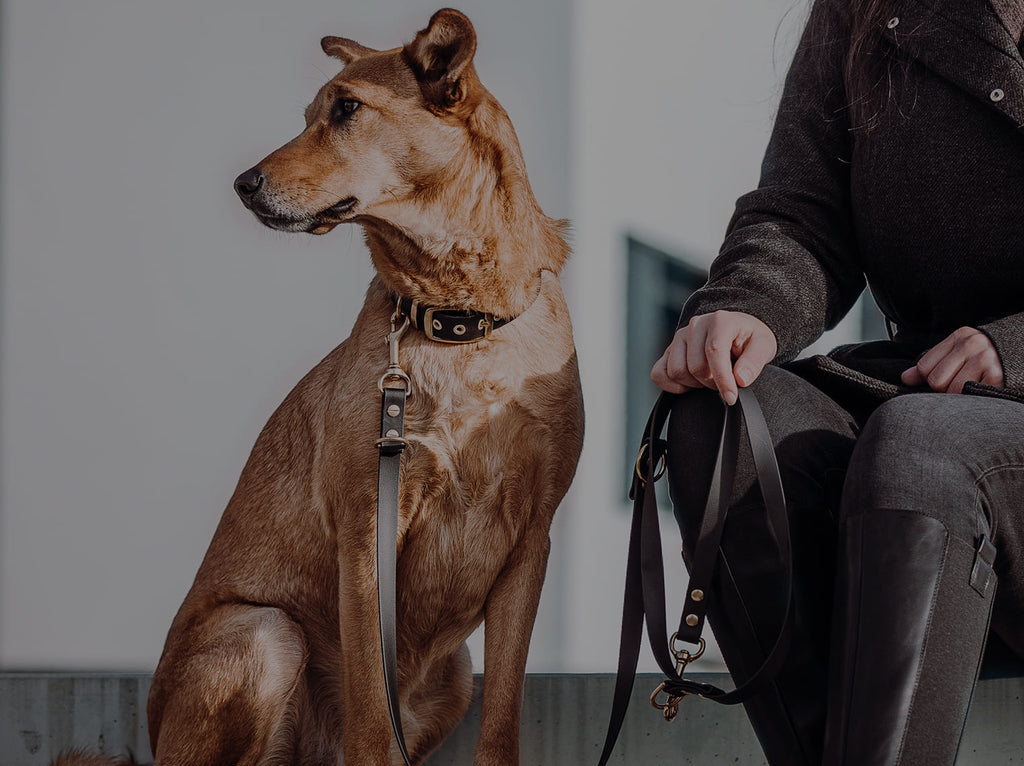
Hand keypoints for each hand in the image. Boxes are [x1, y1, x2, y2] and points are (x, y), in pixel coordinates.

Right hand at [650, 310, 777, 403]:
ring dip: (694, 384)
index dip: (722, 379)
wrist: (738, 330)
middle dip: (711, 383)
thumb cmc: (750, 339)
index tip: (731, 398)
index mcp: (719, 321)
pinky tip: (691, 384)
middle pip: (695, 367)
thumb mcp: (763, 346)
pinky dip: (673, 386)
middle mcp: (695, 325)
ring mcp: (679, 337)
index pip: (714, 352)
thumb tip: (740, 379)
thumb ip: (754, 361)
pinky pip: (658, 374)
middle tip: (725, 384)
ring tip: (710, 380)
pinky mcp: (668, 350)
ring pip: (676, 372)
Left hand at [900, 327, 1003, 393]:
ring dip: (959, 396)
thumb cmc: (985, 358)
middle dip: (945, 388)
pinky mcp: (997, 375)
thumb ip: (931, 363)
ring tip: (971, 387)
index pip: (924, 367)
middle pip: (936, 381)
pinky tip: (979, 391)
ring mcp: (985, 359)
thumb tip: (905, 378)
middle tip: (960, 383)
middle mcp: (972, 344)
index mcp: (959, 337)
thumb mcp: (958, 353)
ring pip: (952, 391)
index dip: (929, 379)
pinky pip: (971, 396)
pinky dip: (973, 399)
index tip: (945, 377)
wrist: (1020, 354)